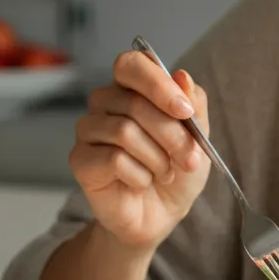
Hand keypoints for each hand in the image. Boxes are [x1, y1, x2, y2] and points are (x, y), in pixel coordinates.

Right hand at [69, 48, 211, 250]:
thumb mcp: (198, 139)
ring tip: (165, 173)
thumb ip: (194, 106)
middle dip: (172, 135)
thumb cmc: (176, 171)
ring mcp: (88, 130)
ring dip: (157, 158)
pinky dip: (139, 175)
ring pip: (124, 131)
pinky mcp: (80, 159)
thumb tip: (182, 76)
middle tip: (190, 159)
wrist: (160, 215)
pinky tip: (141, 182)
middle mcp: (105, 102)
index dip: (158, 84)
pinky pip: (113, 159)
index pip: (132, 64)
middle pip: (134, 103)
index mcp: (132, 88)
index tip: (184, 111)